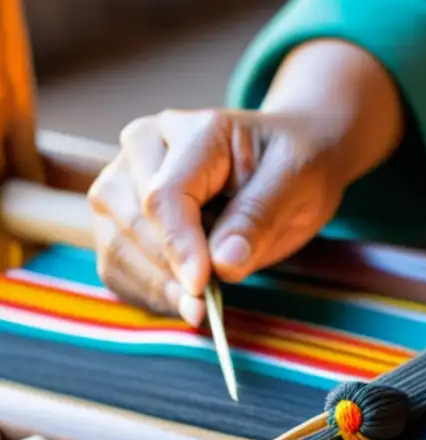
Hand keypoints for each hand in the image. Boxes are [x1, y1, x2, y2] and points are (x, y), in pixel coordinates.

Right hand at [87, 40, 401, 324]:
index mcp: (196, 130)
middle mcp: (147, 145)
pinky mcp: (119, 212)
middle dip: (166, 271)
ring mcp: (125, 177)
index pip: (166, 193)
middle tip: (204, 308)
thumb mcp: (297, 182)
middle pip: (132, 218)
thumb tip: (224, 263)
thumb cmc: (294, 165)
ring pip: (115, 242)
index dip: (179, 245)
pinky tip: (179, 303)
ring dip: (151, 285)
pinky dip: (142, 290)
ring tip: (196, 309)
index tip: (200, 286)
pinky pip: (115, 261)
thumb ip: (259, 216)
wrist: (286, 161)